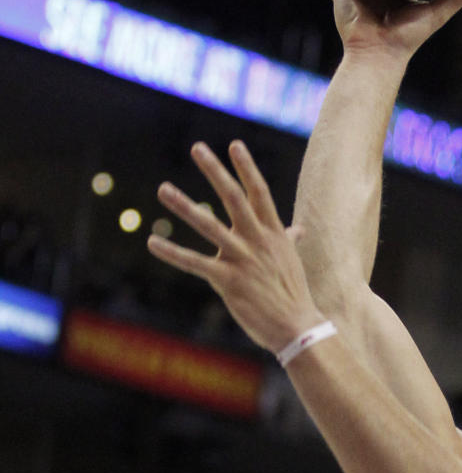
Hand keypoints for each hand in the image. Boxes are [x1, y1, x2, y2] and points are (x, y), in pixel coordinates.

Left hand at [147, 140, 321, 354]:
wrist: (297, 327)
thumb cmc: (293, 294)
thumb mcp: (291, 260)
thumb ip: (288, 240)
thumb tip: (298, 229)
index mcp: (273, 233)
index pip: (259, 192)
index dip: (246, 168)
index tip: (234, 145)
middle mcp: (257, 240)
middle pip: (234, 197)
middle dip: (215, 171)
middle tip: (197, 148)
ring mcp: (242, 259)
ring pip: (209, 226)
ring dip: (184, 205)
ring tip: (163, 189)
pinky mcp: (228, 281)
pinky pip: (194, 263)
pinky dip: (172, 252)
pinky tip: (152, 241)